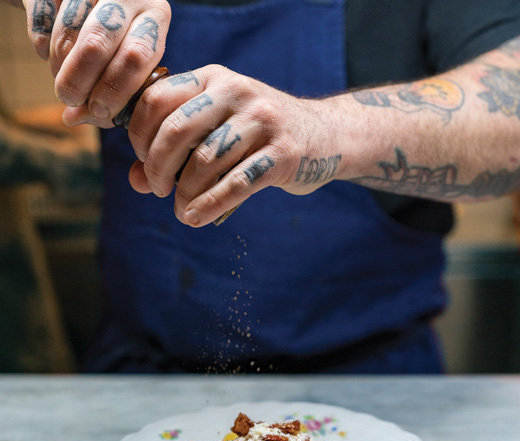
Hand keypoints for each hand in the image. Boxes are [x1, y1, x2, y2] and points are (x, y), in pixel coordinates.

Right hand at [22, 0, 170, 123]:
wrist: (91, 2)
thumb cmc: (117, 46)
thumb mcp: (126, 69)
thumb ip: (107, 99)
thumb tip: (71, 119)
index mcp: (155, 16)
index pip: (137, 56)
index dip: (115, 90)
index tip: (99, 110)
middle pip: (97, 44)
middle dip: (79, 81)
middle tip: (71, 99)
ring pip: (67, 33)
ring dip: (59, 66)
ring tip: (62, 77)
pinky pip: (42, 18)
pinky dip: (42, 44)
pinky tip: (50, 52)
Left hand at [126, 65, 342, 225]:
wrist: (323, 136)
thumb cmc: (257, 136)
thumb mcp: (216, 128)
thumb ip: (174, 150)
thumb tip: (136, 181)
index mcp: (212, 79)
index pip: (156, 99)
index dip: (138, 136)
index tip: (143, 162)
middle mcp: (236, 91)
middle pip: (176, 129)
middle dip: (158, 168)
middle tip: (159, 190)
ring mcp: (263, 120)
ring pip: (206, 161)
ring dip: (185, 194)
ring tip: (182, 210)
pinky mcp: (283, 152)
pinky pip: (237, 184)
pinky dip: (210, 205)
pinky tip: (196, 219)